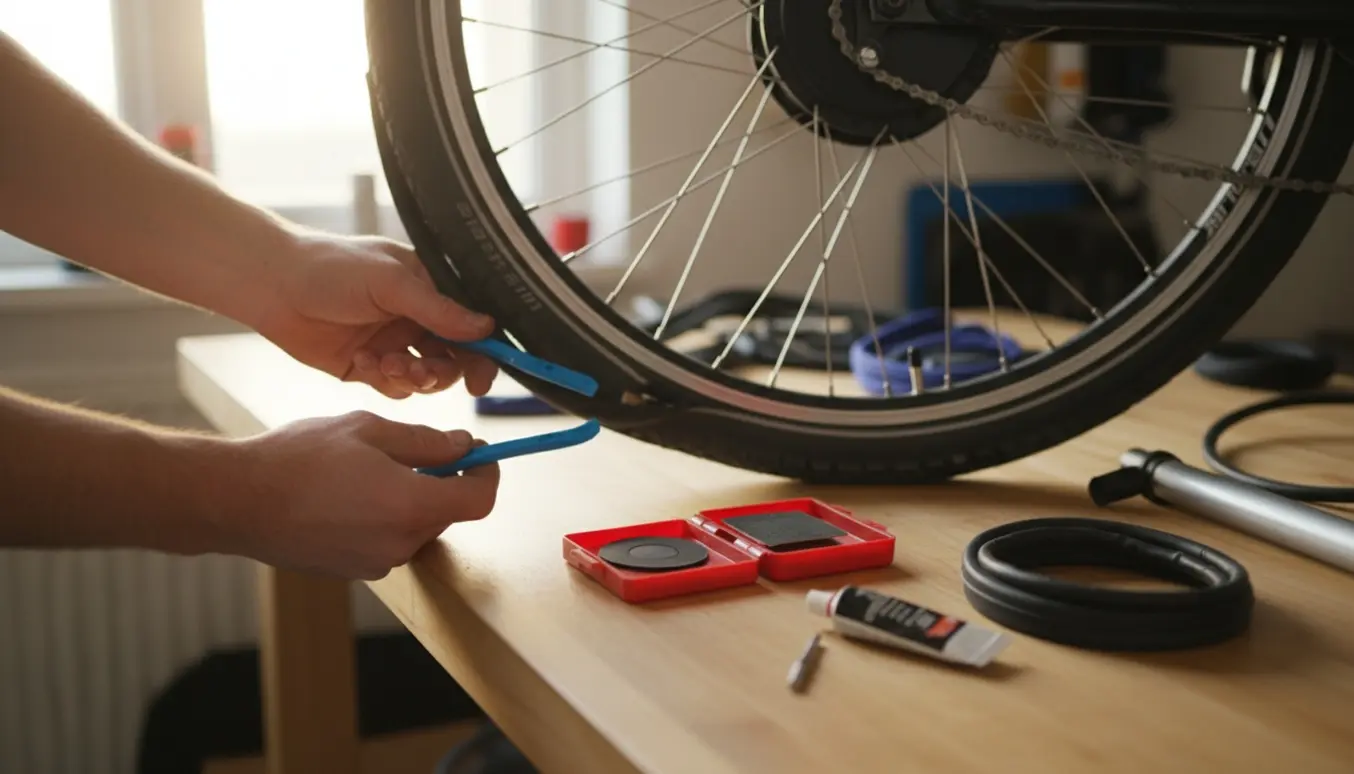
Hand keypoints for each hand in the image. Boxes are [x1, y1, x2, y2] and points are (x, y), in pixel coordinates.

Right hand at [229, 410, 499, 579]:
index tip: (479, 453)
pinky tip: (349, 494)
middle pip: (447, 512)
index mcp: (411, 507)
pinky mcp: (353, 571)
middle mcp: (400, 544)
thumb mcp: (368, 431)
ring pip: (416, 526)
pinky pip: (388, 540)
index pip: (479, 501)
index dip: (487, 474)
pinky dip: (383, 516)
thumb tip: (463, 448)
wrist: (236, 501)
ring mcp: (376, 563)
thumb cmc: (298, 459)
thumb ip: (426, 442)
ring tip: (369, 468)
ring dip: (410, 498)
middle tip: (416, 448)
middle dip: (443, 481)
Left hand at [258, 231, 499, 398]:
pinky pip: (394, 388)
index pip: (471, 324)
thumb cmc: (331, 268)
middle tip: (426, 373)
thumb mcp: (391, 283)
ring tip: (389, 365)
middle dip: (444, 370)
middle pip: (454, 358)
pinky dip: (385, 380)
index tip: (481, 378)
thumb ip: (439, 310)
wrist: (272, 285)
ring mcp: (394, 343)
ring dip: (413, 376)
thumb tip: (487, 328)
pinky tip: (363, 361)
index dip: (483, 352)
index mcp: (429, 288)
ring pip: (426, 378)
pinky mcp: (369, 366)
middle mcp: (417, 317)